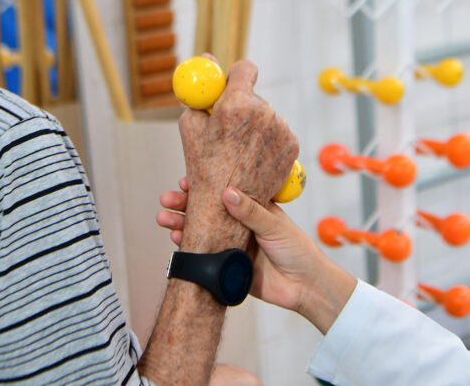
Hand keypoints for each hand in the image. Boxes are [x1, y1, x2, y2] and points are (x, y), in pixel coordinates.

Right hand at [156, 179, 356, 333]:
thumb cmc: (298, 251)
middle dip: (185, 205)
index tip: (185, 182)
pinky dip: (189, 246)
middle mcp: (240, 224)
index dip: (205, 186)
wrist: (305, 287)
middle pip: (208, 210)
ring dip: (182, 224)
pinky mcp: (227, 266)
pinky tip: (177, 239)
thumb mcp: (274, 226)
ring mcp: (232, 244)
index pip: (225, 192)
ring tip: (164, 218)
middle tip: (168, 199)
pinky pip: (204, 254)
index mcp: (254, 208)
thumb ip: (250, 211)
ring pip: (202, 231)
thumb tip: (226, 192)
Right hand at [177, 59, 298, 252]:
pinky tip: (252, 158)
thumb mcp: (191, 126)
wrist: (226, 209)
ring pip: (268, 116)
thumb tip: (208, 60)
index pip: (245, 69)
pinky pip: (279, 134)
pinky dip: (267, 142)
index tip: (230, 84)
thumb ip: (203, 92)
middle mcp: (264, 113)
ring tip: (239, 150)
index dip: (236, 76)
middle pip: (255, 96)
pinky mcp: (292, 146)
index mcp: (237, 103)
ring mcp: (282, 130)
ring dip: (256, 126)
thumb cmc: (203, 168)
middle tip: (229, 124)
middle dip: (243, 106)